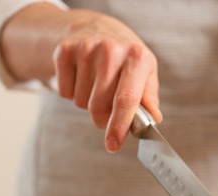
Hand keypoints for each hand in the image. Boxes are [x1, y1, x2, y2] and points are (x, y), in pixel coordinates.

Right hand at [52, 11, 161, 151]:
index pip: (126, 99)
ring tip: (96, 84)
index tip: (113, 145)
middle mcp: (111, 50)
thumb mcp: (145, 74)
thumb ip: (149, 99)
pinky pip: (64, 92)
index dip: (118, 126)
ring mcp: (86, 48)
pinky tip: (82, 76)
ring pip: (80, 102)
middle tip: (107, 107)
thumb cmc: (125, 59)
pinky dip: (71, 92)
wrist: (97, 29)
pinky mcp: (64, 50)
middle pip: (98, 107)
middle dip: (102, 117)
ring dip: (87, 102)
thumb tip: (153, 119)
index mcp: (137, 57)